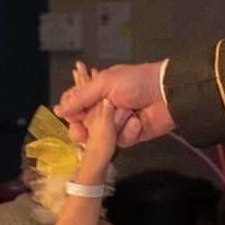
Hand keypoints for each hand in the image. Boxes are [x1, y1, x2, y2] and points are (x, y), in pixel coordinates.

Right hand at [56, 61, 173, 148]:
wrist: (166, 93)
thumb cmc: (136, 82)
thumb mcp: (104, 84)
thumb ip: (80, 98)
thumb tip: (58, 111)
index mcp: (96, 94)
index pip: (75, 107)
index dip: (71, 114)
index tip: (71, 118)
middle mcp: (104, 110)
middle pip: (85, 127)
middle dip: (85, 129)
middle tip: (83, 133)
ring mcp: (117, 124)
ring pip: (103, 137)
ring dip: (114, 125)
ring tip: (128, 112)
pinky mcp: (131, 136)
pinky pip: (121, 142)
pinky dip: (129, 131)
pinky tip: (138, 121)